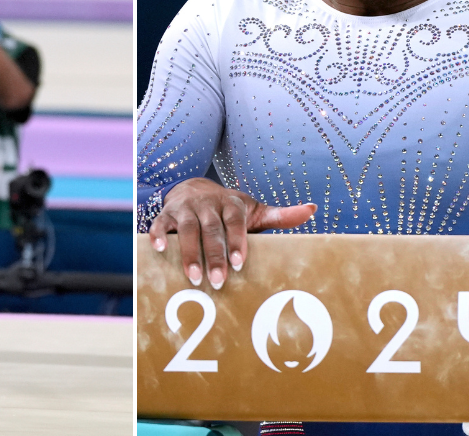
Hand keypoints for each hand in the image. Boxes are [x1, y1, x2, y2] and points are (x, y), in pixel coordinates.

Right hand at [147, 177, 316, 290]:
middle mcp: (208, 204)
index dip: (237, 241)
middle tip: (217, 281)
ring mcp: (186, 208)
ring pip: (187, 229)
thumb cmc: (229, 209)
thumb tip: (311, 210)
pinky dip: (158, 234)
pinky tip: (157, 249)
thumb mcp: (254, 210)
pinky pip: (160, 222)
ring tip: (194, 277)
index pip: (235, 221)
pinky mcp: (167, 213)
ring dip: (189, 252)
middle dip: (214, 255)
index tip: (239, 263)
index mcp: (231, 204)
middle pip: (211, 229)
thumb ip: (280, 216)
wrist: (195, 188)